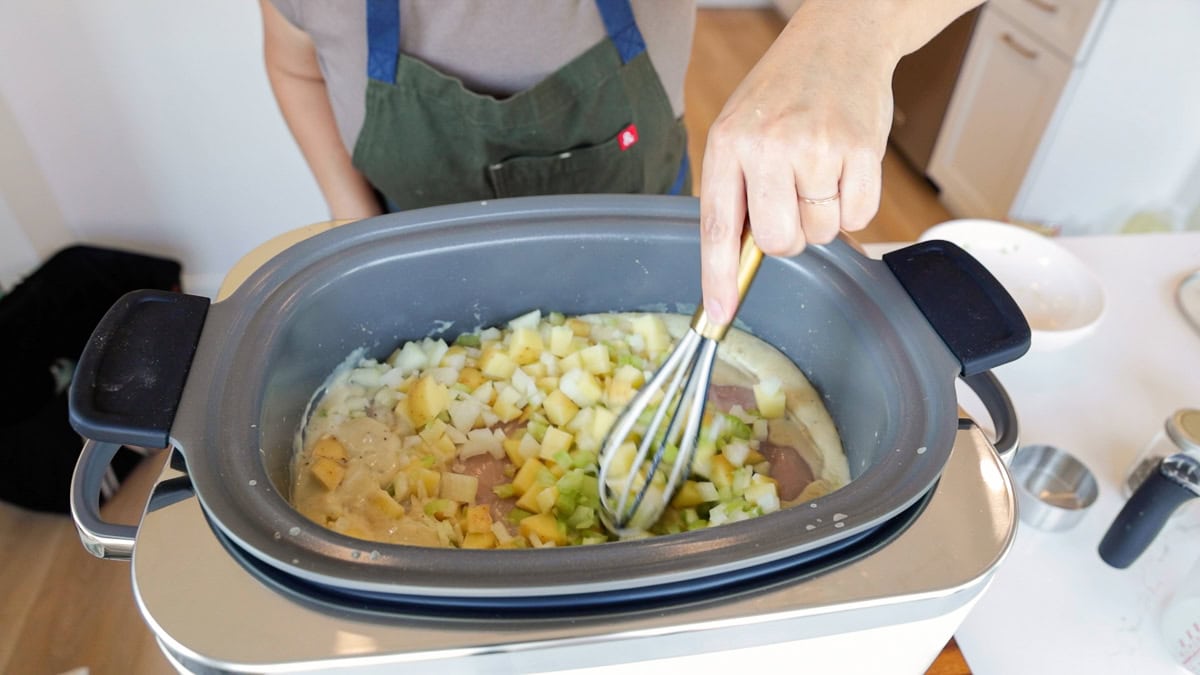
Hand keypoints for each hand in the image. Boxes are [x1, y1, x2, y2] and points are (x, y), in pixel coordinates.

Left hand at [698, 7, 897, 324]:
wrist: (838, 40)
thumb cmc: (782, 94)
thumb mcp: (737, 131)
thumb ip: (734, 191)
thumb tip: (738, 262)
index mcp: (728, 144)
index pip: (718, 227)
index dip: (719, 278)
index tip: (720, 316)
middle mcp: (769, 146)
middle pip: (780, 242)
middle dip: (789, 235)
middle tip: (791, 200)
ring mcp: (818, 147)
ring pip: (822, 233)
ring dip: (823, 216)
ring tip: (818, 170)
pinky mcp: (862, 150)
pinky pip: (859, 217)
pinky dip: (854, 205)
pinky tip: (844, 168)